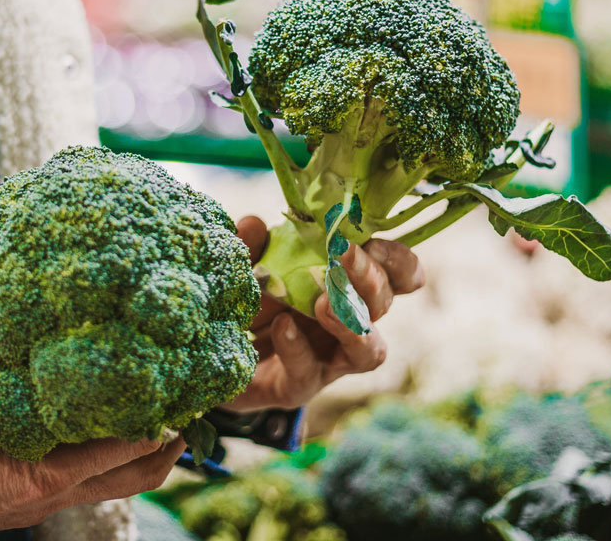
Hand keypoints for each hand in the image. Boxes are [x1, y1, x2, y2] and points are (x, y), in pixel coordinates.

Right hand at [0, 384, 186, 540]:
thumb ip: (6, 376)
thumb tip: (32, 337)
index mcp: (44, 472)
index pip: (126, 445)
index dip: (158, 417)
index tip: (177, 385)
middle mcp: (56, 491)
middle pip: (138, 475)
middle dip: (169, 443)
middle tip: (185, 403)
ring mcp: (48, 500)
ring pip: (118, 483)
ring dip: (143, 452)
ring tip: (159, 412)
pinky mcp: (35, 499)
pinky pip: (89, 481)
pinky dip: (108, 457)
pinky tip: (104, 425)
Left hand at [224, 216, 424, 411]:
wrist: (213, 356)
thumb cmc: (247, 303)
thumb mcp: (246, 268)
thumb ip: (250, 245)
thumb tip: (254, 223)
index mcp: (349, 287)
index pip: (397, 275)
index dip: (397, 260)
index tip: (372, 242)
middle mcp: (350, 325)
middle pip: (383, 305)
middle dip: (370, 278)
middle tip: (343, 255)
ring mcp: (328, 360)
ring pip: (368, 351)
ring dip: (352, 325)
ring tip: (325, 304)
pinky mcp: (298, 388)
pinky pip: (309, 373)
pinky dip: (298, 348)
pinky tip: (283, 328)